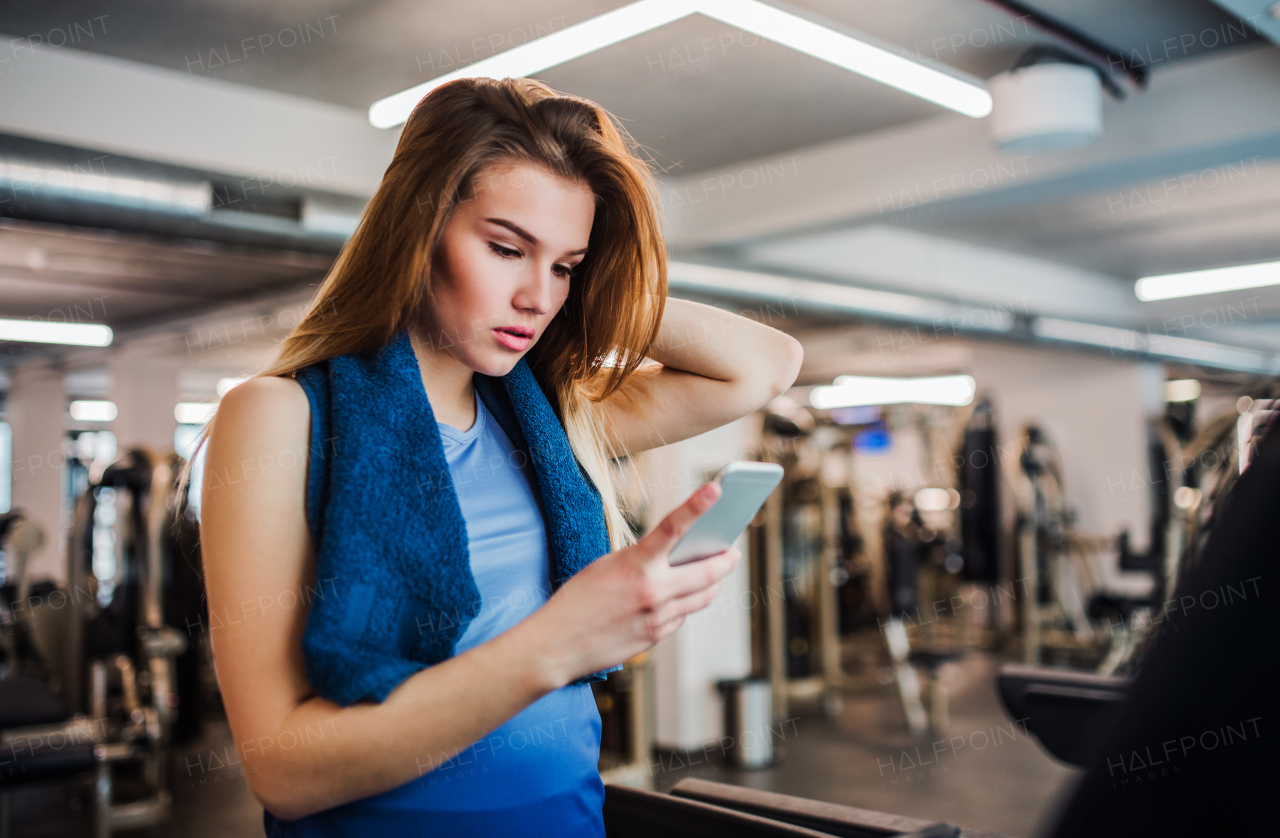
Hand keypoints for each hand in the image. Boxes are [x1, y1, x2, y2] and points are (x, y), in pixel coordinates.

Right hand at [523, 480, 740, 686]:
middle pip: (707, 573)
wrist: (556, 646)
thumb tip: (677, 559)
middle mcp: (653, 592)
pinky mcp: (656, 637)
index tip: (717, 488)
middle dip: (726, 560)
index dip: (697, 504)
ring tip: (716, 572)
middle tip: (732, 551)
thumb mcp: (607, 566)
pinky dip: (685, 604)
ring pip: (701, 597)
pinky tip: (680, 597)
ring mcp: (657, 618)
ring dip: (712, 583)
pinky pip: (682, 616)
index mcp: (636, 565)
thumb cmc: (577, 600)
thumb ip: (643, 560)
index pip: (673, 526)